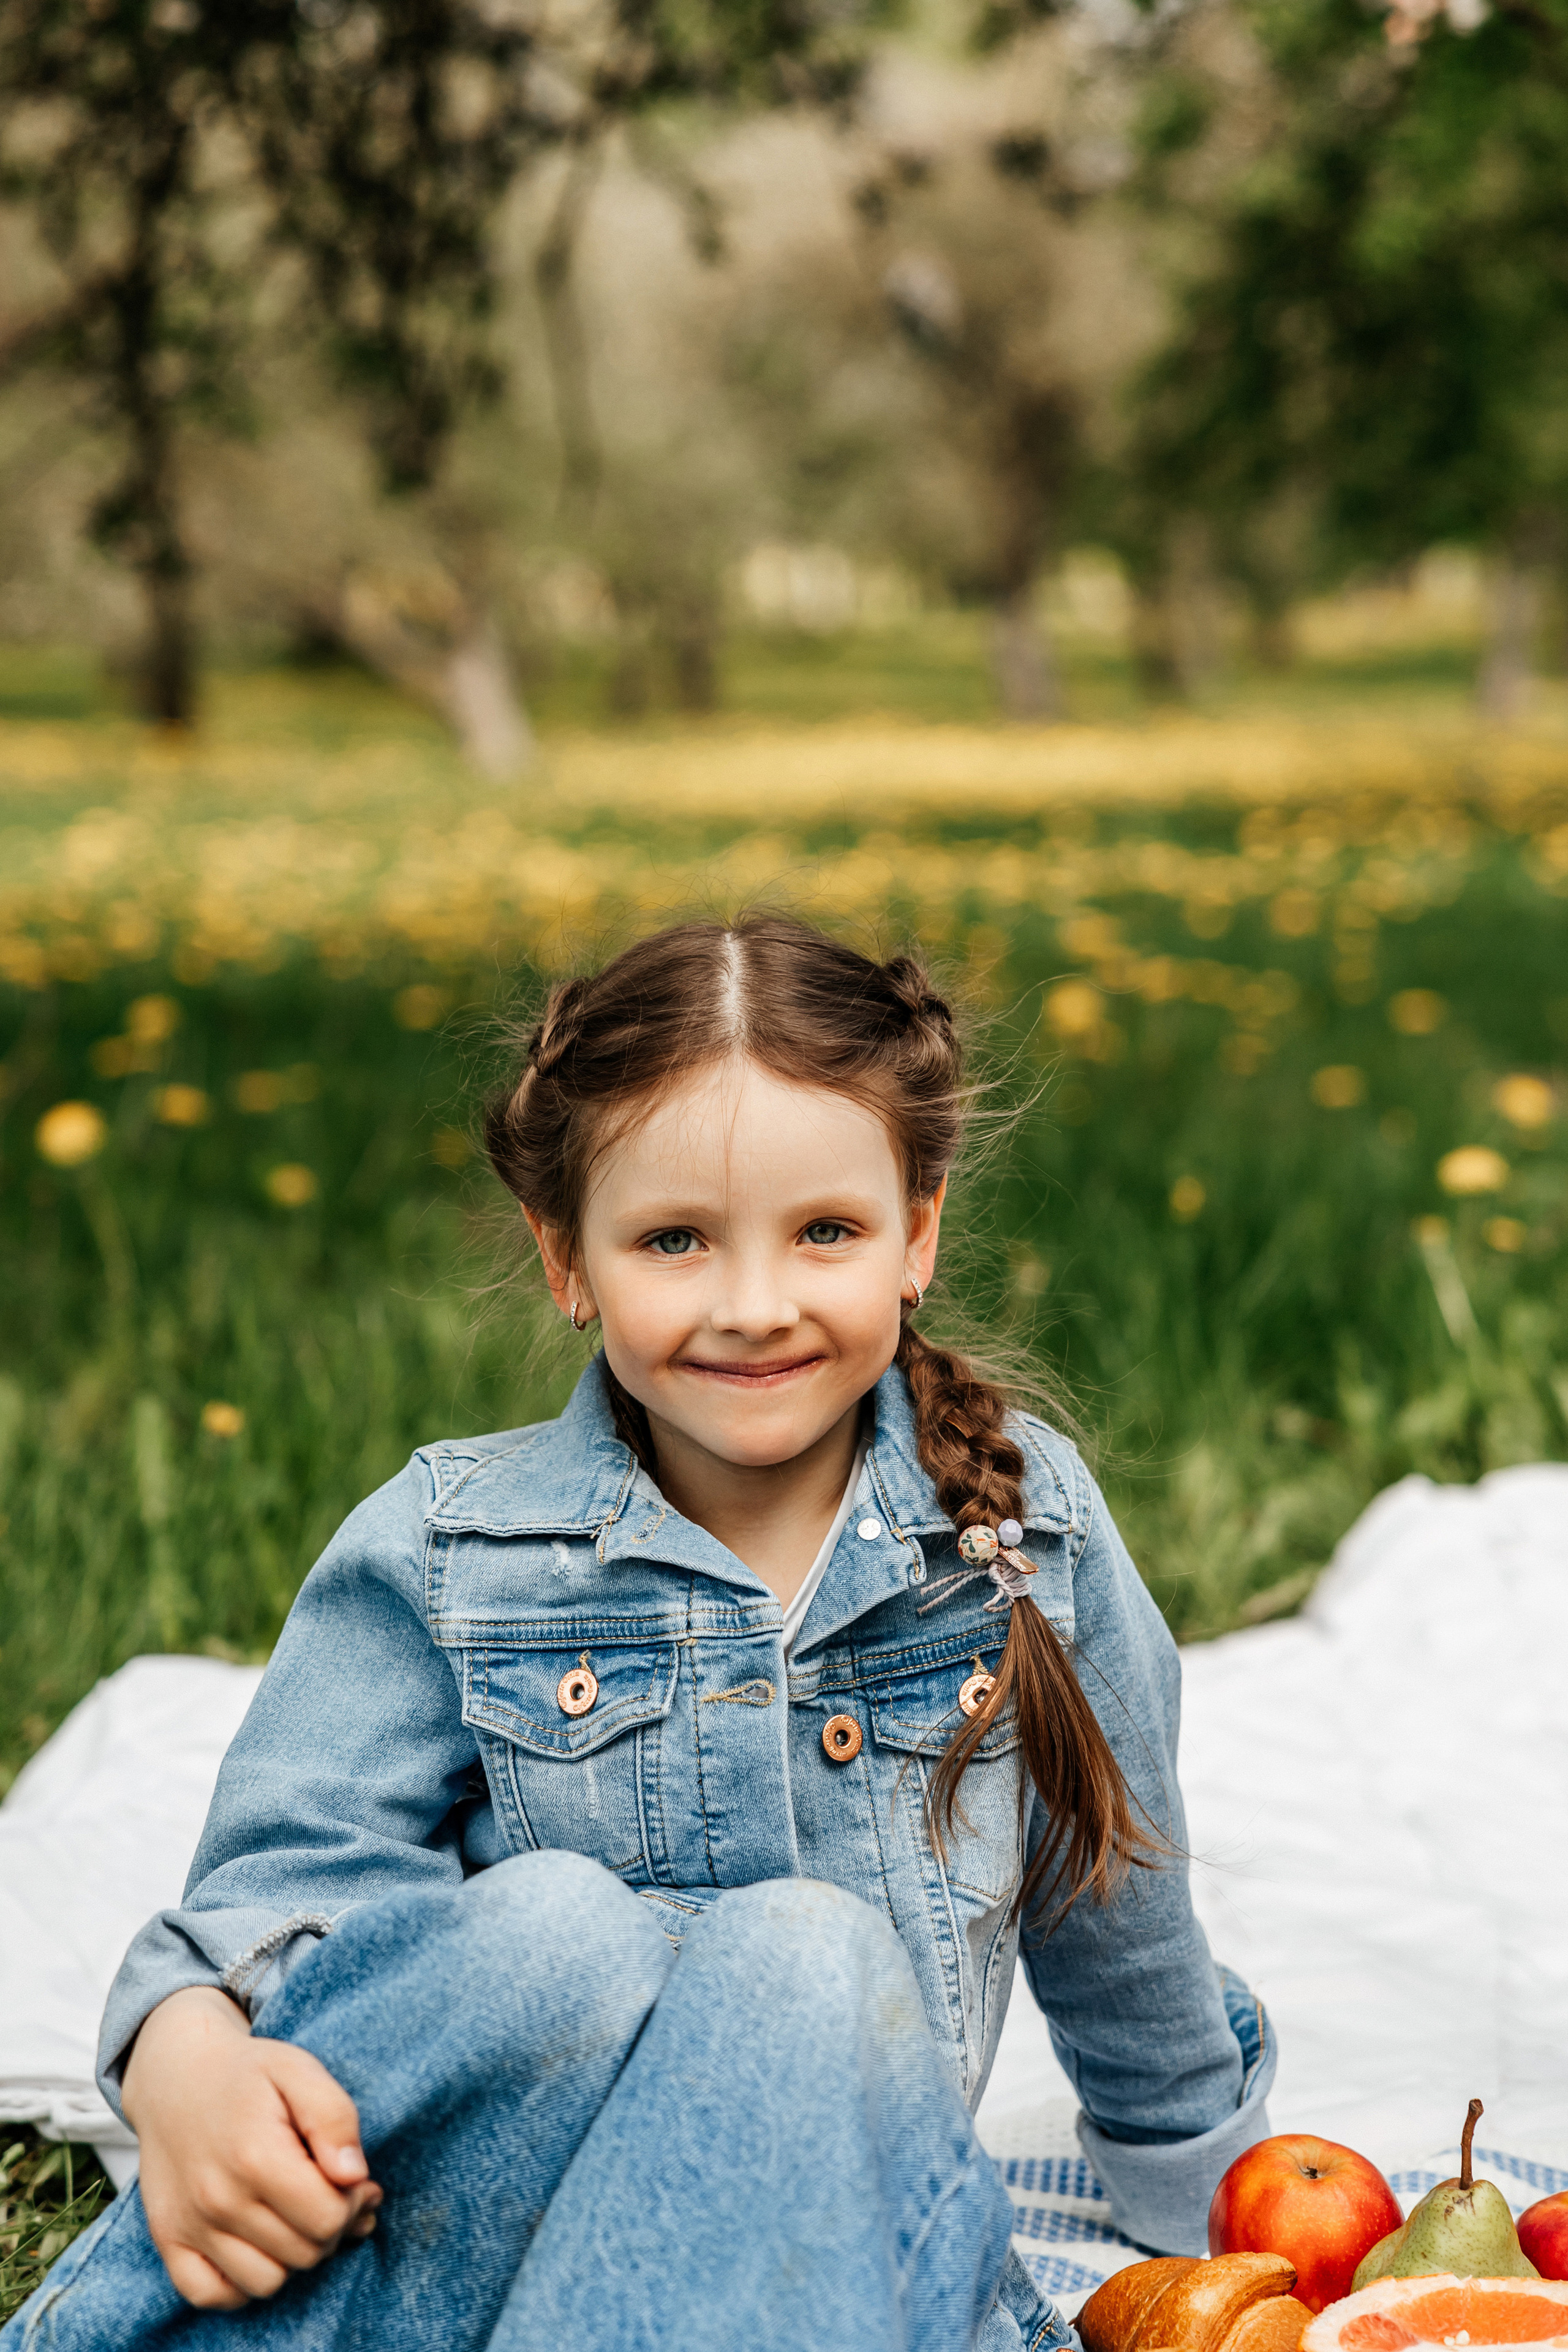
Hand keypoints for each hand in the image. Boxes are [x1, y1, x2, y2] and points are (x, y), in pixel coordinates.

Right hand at [121, 1985, 382, 2308]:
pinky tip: (257, 2243)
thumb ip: (335, 2119)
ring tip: (294, 2214)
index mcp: (256, 2156)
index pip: (328, 2219)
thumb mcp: (300, 2070)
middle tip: (329, 2193)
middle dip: (329, 2227)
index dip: (353, 2202)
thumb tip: (354, 2176)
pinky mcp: (168, 2239)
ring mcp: (190, 2224)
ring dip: (290, 2255)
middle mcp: (219, 2199)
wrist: (176, 2075)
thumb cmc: (249, 2074)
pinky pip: (211, 2294)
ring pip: (265, 2281)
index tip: (351, 2179)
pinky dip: (240, 2281)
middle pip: (304, 2253)